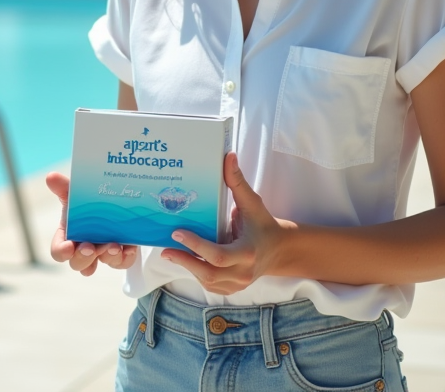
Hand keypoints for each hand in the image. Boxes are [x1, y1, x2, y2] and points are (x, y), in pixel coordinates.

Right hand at [46, 172, 137, 275]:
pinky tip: (130, 247)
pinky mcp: (120, 255)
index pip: (59, 251)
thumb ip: (64, 187)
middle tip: (90, 248)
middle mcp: (84, 249)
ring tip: (114, 245)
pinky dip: (126, 257)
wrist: (114, 202)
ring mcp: (102, 254)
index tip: (69, 247)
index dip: (62, 252)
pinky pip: (122, 262)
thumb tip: (51, 176)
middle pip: (77, 263)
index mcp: (69, 236)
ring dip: (107, 257)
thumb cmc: (89, 201)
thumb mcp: (76, 193)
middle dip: (83, 258)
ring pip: (102, 263)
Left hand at [160, 153, 291, 294]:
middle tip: (165, 249)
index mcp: (247, 252)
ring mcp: (238, 284)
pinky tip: (186, 261)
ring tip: (170, 253)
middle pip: (208, 274)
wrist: (279, 250)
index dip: (195, 246)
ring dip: (187, 268)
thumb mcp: (252, 203)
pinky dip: (196, 274)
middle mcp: (243, 272)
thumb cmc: (263, 223)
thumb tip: (228, 156)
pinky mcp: (232, 289)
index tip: (177, 233)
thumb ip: (237, 181)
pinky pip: (210, 285)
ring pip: (207, 281)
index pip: (217, 256)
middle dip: (185, 262)